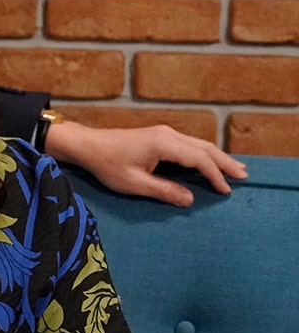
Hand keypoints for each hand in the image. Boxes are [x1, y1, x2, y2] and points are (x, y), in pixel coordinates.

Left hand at [43, 122, 248, 206]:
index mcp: (163, 144)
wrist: (88, 145)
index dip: (215, 175)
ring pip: (198, 144)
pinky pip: (189, 144)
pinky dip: (203, 153)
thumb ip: (163, 191)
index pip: (199, 159)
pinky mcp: (159, 136)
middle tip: (244, 176)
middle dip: (225, 162)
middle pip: (204, 147)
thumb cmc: (107, 165)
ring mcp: (163, 133)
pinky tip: (210, 161)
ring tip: (234, 169)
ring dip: (216, 156)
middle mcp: (167, 134)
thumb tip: (190, 199)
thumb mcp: (134, 183)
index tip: (226, 190)